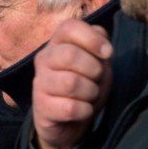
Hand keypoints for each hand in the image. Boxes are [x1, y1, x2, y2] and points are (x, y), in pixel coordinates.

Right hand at [31, 19, 112, 148]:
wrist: (68, 121)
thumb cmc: (84, 86)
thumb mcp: (97, 62)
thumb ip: (99, 46)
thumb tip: (103, 45)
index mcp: (57, 43)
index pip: (69, 27)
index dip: (92, 38)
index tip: (107, 53)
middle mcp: (44, 60)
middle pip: (70, 55)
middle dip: (93, 69)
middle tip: (96, 78)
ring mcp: (40, 83)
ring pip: (71, 83)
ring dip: (91, 92)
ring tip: (89, 95)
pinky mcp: (41, 107)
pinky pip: (70, 108)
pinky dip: (85, 111)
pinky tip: (82, 110)